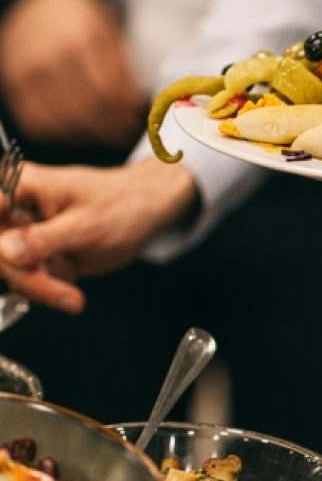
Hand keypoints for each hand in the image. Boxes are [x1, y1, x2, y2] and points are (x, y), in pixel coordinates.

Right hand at [0, 0, 145, 146]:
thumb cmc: (77, 14)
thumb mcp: (107, 25)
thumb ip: (121, 60)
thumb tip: (137, 98)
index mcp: (81, 38)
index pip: (109, 88)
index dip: (126, 109)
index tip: (138, 115)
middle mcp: (51, 57)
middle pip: (88, 109)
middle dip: (113, 126)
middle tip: (127, 131)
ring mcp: (28, 73)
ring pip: (64, 121)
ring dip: (91, 135)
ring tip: (109, 135)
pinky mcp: (13, 85)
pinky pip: (38, 123)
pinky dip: (62, 134)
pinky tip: (80, 132)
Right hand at [0, 158, 198, 311]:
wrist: (147, 211)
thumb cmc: (124, 205)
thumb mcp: (86, 226)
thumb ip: (42, 239)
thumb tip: (4, 250)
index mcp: (21, 185)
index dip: (1, 248)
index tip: (19, 264)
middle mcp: (16, 206)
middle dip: (27, 277)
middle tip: (63, 295)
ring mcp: (24, 229)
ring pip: (11, 267)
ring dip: (40, 286)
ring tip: (71, 295)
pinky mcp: (35, 249)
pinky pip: (25, 275)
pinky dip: (45, 287)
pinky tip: (68, 289)